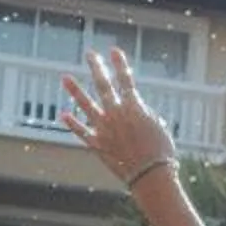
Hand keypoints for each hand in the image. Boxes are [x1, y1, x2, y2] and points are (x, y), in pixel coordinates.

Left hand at [60, 46, 175, 186]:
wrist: (150, 174)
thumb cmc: (161, 151)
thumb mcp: (158, 126)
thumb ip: (143, 113)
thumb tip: (133, 108)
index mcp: (134, 107)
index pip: (126, 79)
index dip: (120, 64)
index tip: (113, 50)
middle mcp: (116, 114)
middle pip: (103, 85)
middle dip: (97, 67)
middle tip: (90, 54)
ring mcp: (104, 129)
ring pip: (86, 105)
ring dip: (75, 90)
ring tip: (65, 77)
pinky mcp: (97, 144)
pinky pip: (82, 131)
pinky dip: (73, 123)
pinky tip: (64, 113)